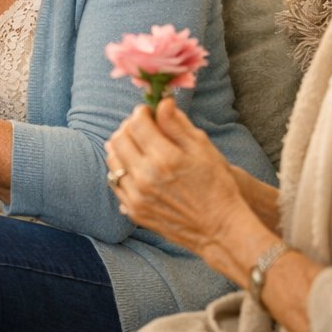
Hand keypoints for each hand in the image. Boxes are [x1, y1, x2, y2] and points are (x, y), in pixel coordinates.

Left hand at [105, 99, 244, 253]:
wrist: (219, 229)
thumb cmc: (217, 185)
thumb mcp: (203, 149)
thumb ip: (178, 124)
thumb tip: (161, 102)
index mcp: (164, 158)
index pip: (136, 123)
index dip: (141, 112)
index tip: (149, 112)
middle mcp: (145, 177)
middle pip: (119, 138)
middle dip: (129, 127)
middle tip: (143, 127)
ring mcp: (136, 196)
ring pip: (112, 159)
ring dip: (122, 146)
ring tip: (139, 146)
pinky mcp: (133, 210)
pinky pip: (115, 181)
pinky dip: (122, 169)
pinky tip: (137, 167)